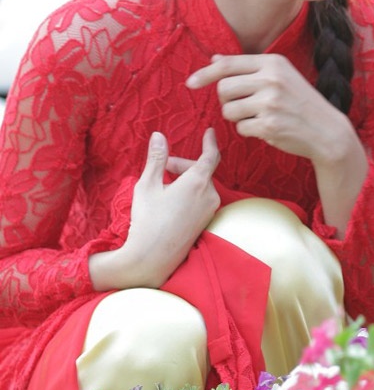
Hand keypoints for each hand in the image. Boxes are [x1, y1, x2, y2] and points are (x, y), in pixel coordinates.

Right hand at [89, 129, 220, 290]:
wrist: (152, 258)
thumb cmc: (148, 220)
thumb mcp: (148, 185)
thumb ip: (157, 159)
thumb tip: (159, 135)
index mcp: (198, 182)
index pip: (210, 155)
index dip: (210, 141)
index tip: (209, 131)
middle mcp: (209, 195)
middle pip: (201, 170)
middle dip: (182, 165)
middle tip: (162, 168)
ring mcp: (210, 210)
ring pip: (201, 184)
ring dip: (185, 179)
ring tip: (164, 185)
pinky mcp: (206, 221)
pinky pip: (202, 198)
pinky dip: (190, 192)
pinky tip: (172, 200)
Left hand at [187, 53, 344, 162]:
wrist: (326, 130)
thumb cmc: (300, 102)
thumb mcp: (280, 76)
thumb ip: (248, 68)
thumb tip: (214, 59)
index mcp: (273, 63)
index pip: (228, 64)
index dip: (205, 74)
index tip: (191, 83)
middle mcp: (271, 79)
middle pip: (223, 88)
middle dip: (227, 100)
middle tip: (245, 105)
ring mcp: (270, 102)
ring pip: (228, 110)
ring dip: (237, 117)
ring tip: (257, 116)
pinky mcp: (268, 125)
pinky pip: (240, 127)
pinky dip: (248, 130)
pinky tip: (266, 128)